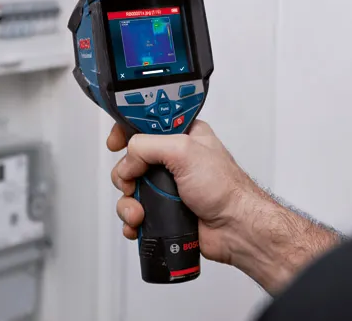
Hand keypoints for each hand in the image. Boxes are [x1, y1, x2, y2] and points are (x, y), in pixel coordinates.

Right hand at [108, 120, 342, 292]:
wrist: (235, 228)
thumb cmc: (225, 188)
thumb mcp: (184, 151)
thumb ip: (148, 146)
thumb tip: (127, 160)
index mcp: (183, 136)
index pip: (146, 124)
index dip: (127, 130)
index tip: (116, 142)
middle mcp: (174, 159)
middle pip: (132, 160)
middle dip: (126, 175)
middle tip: (132, 183)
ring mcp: (169, 187)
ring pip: (131, 190)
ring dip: (128, 203)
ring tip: (140, 213)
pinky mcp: (165, 211)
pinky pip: (137, 213)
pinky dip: (132, 221)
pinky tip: (139, 225)